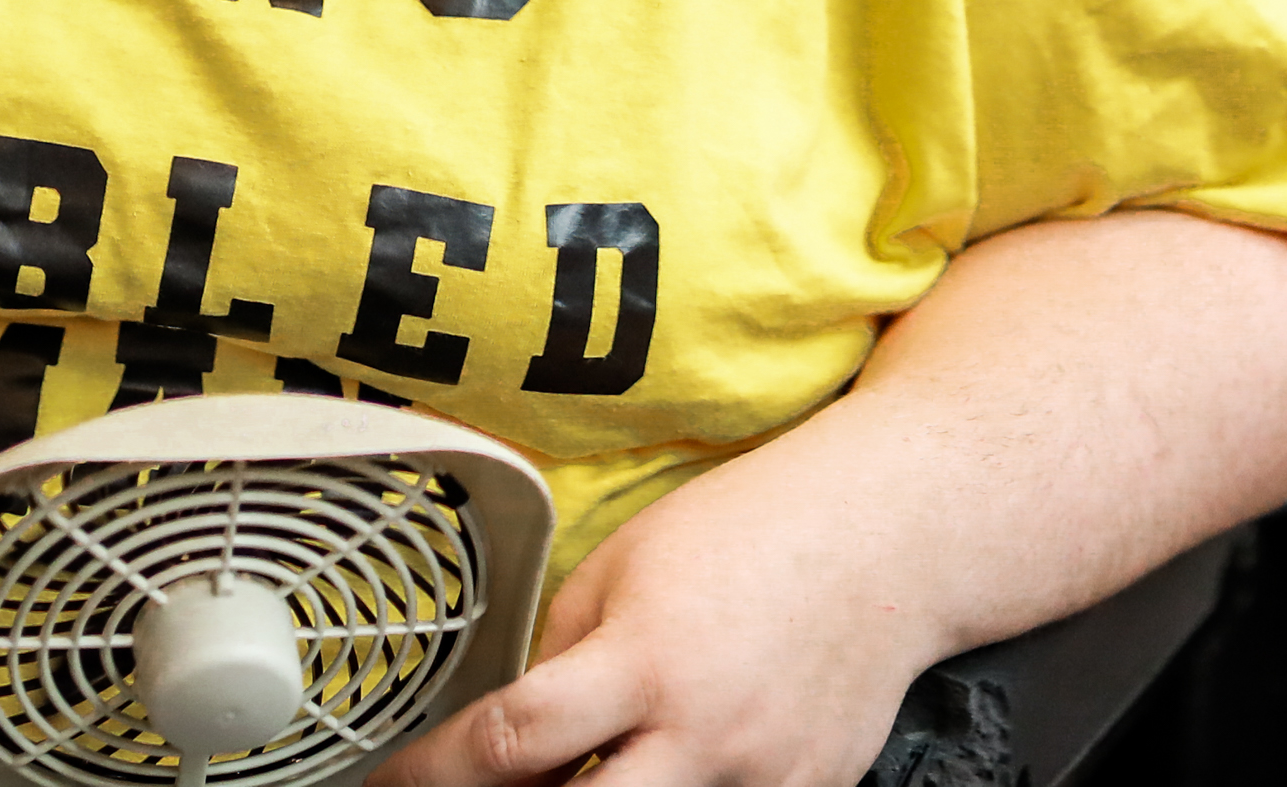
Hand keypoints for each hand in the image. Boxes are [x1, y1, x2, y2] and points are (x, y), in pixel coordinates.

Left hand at [372, 439, 945, 786]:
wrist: (890, 533)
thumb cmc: (757, 526)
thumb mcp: (628, 559)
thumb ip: (564, 650)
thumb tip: (513, 732)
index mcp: (645, 658)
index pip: (511, 744)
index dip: (433, 776)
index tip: (396, 783)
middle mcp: (704, 733)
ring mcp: (762, 778)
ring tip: (598, 761)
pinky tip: (678, 759)